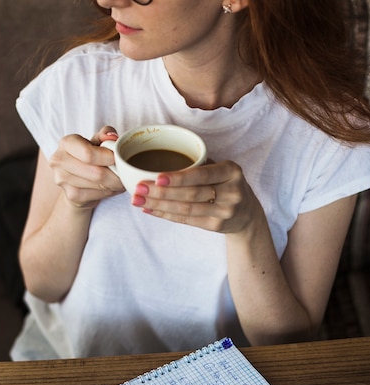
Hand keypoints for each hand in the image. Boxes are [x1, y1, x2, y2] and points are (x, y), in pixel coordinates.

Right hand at [48, 126, 124, 207]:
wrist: (75, 180)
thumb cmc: (88, 157)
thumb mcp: (97, 142)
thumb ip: (105, 135)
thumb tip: (111, 137)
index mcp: (66, 143)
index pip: (88, 154)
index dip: (108, 158)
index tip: (117, 159)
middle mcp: (59, 160)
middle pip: (96, 172)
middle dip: (116, 175)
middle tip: (124, 174)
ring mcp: (62, 179)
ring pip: (99, 185)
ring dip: (114, 184)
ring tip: (118, 180)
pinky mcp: (70, 195)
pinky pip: (97, 195)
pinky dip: (108, 192)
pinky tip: (110, 187)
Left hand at [131, 160, 261, 233]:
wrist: (246, 213)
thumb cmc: (225, 184)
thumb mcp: (221, 169)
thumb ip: (199, 164)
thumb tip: (157, 158)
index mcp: (231, 171)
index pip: (201, 175)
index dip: (178, 178)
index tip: (156, 177)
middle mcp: (231, 192)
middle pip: (191, 194)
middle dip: (161, 192)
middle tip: (138, 188)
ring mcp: (225, 211)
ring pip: (186, 209)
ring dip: (159, 204)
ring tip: (138, 200)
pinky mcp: (216, 226)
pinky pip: (186, 220)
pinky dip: (165, 214)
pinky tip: (150, 209)